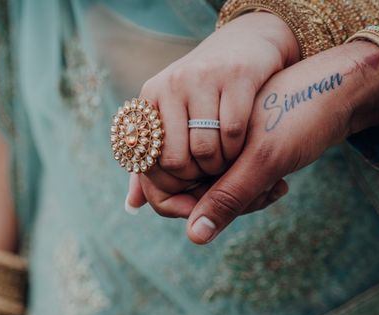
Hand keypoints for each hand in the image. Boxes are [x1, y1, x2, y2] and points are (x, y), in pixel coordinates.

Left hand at [127, 11, 299, 216]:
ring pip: (206, 150)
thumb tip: (132, 205)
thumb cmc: (205, 93)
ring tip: (226, 162)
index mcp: (149, 99)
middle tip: (209, 175)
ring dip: (220, 167)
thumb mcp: (173, 118)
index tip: (187, 188)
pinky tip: (242, 145)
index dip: (168, 186)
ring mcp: (202, 78)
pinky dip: (239, 148)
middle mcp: (170, 85)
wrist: (246, 45)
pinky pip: (234, 132)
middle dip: (196, 179)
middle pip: (175, 161)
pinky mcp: (236, 75)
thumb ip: (152, 161)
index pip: (147, 162)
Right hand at [182, 40, 378, 243]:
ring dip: (247, 199)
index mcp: (192, 123)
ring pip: (217, 195)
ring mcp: (219, 144)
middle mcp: (199, 134)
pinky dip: (256, 191)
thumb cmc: (301, 112)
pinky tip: (279, 183)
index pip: (173, 186)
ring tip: (276, 184)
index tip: (248, 196)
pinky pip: (236, 185)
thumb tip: (194, 237)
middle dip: (231, 203)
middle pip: (194, 195)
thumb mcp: (263, 161)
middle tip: (266, 190)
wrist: (338, 88)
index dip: (203, 204)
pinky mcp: (239, 150)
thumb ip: (225, 198)